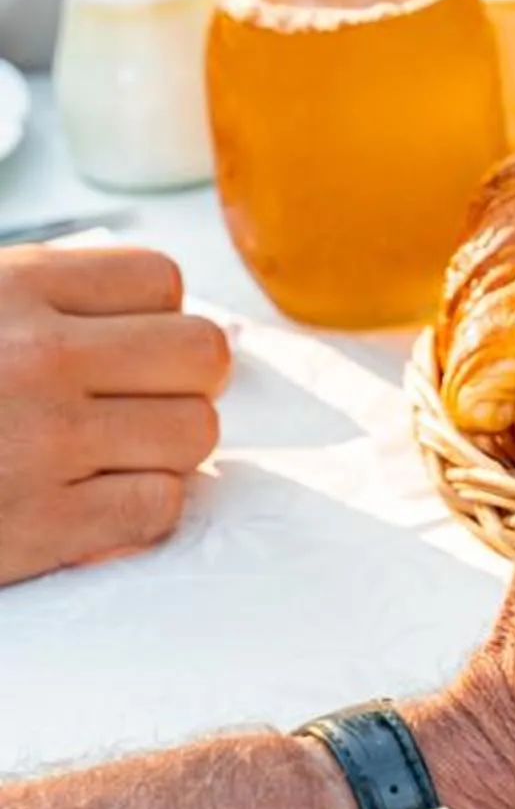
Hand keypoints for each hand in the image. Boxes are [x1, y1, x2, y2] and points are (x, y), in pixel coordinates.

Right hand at [0, 247, 230, 585]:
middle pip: (202, 354)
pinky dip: (138, 510)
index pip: (161, 282)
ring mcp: (47, 443)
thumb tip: (151, 312)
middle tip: (137, 402)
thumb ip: (38, 296)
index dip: (152, 317)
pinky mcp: (44, 526)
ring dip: (164, 448)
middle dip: (180, 380)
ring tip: (109, 453)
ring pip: (195, 433)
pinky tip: (91, 503)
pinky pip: (159, 507)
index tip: (124, 344)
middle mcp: (39, 359)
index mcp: (14, 291)